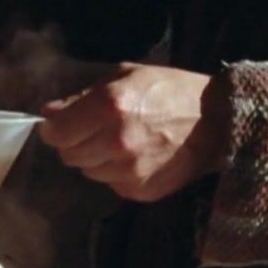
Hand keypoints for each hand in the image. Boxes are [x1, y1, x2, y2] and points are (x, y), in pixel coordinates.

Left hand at [38, 63, 227, 201]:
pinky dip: (115, 172)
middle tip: (93, 130)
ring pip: (87, 171)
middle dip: (74, 142)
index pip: (56, 132)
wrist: (217, 123)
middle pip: (68, 155)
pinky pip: (110, 183)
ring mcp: (128, 170)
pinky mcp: (139, 191)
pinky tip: (137, 156)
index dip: (53, 128)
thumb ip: (84, 95)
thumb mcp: (127, 76)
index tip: (58, 123)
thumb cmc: (170, 91)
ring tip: (120, 141)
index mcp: (109, 107)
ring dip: (95, 158)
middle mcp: (115, 142)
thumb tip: (50, 113)